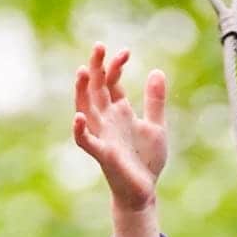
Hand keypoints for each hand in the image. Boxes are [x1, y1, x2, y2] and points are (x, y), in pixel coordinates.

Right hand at [70, 43, 167, 212]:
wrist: (144, 191)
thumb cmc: (146, 160)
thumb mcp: (156, 125)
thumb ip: (155, 100)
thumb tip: (157, 71)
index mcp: (119, 112)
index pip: (111, 82)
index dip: (115, 66)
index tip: (126, 52)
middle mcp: (107, 120)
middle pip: (96, 89)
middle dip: (96, 68)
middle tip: (99, 46)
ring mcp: (103, 136)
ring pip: (86, 109)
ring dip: (82, 91)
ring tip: (84, 71)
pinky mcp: (103, 154)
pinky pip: (87, 141)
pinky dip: (80, 130)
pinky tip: (78, 117)